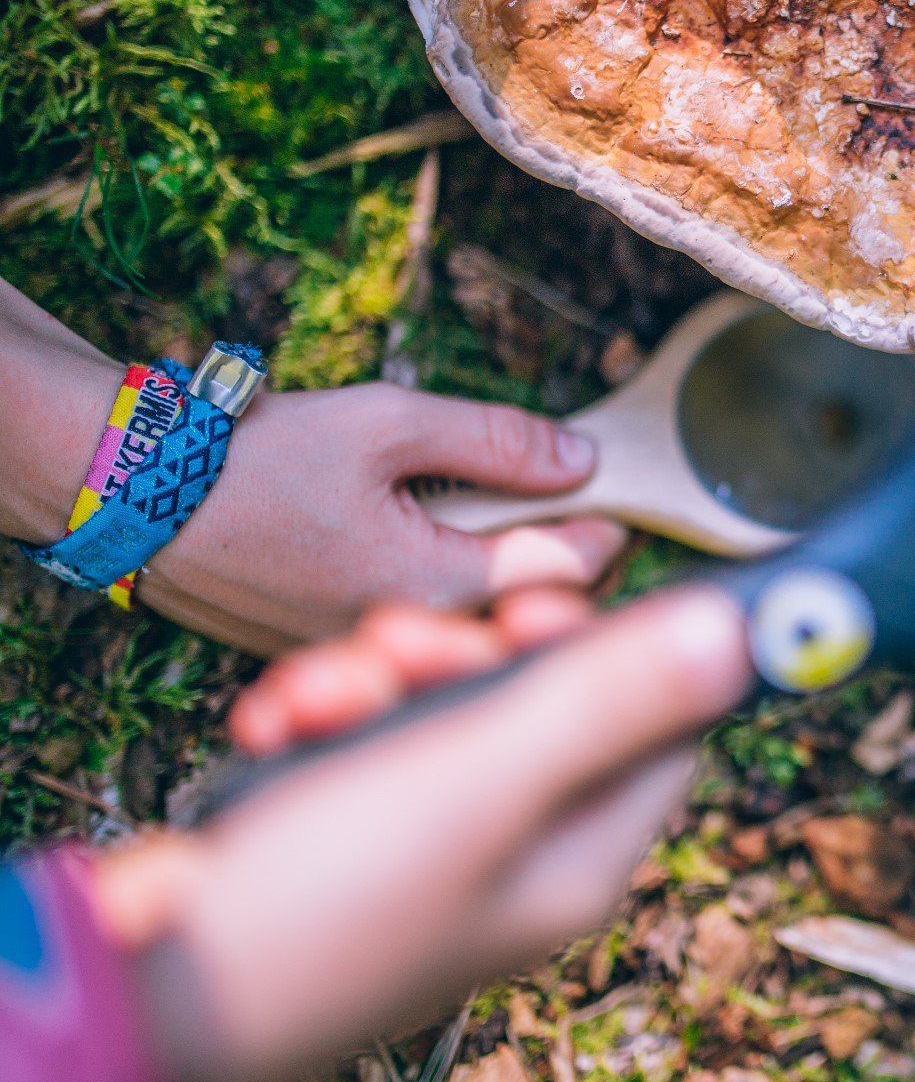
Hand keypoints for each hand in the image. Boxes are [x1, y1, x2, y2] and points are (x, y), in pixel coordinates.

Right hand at [0, 275, 625, 654]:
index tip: (618, 494)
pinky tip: (427, 540)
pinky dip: (440, 590)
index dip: (605, 527)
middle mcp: (409, 643)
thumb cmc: (253, 458)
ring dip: (502, 576)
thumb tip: (583, 460)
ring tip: (502, 516)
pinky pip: (414, 631)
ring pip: (472, 625)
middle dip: (560, 559)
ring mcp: (368, 658)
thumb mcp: (386, 423)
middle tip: (571, 503)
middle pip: (527, 611)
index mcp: (435, 589)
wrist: (130, 499)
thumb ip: (496, 442)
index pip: (567, 575)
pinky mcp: (330, 656)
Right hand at [90, 586, 751, 1081]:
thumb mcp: (481, 776)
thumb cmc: (326, 894)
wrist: (150, 973)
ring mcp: (438, 850)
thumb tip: (736, 638)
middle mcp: (522, 856)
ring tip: (314, 693)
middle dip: (466, 651)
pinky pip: (372, 743)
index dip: (608, 648)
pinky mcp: (357, 838)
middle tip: (397, 640)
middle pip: (544, 705)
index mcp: (580, 855)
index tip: (532, 606)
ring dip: (380, 675)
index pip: (657, 727)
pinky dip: (326, 715)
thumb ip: (609, 700)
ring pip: (448, 712)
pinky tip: (277, 723)